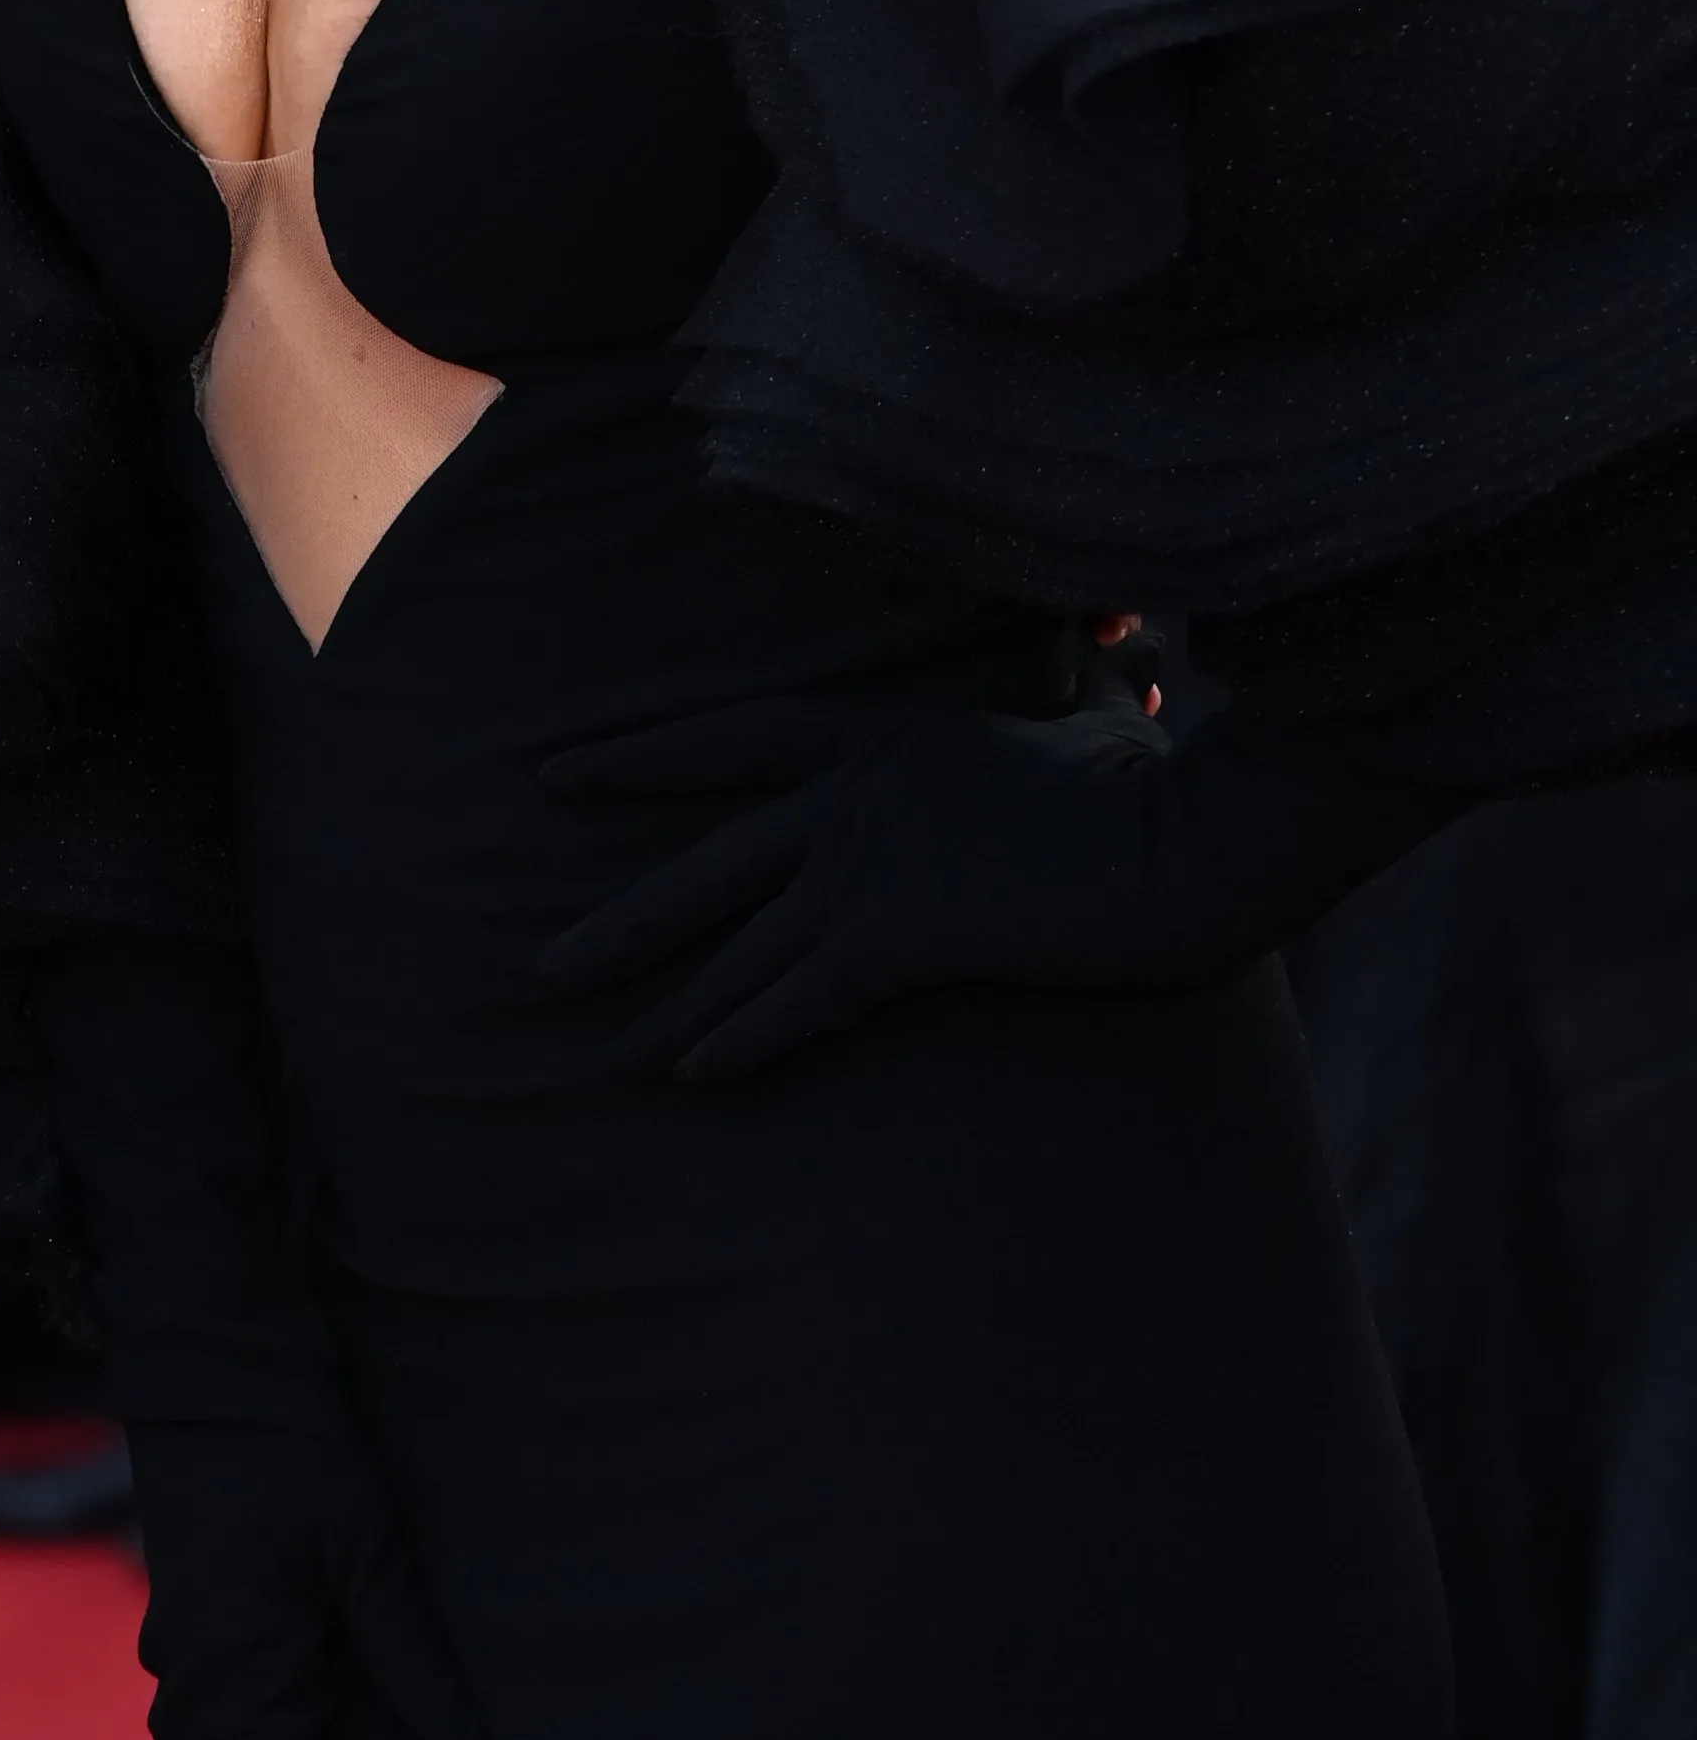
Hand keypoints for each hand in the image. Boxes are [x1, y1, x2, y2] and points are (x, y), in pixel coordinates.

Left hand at [536, 682, 1430, 1082]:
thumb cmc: (1159, 790)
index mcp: (884, 733)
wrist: (1199, 839)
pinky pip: (799, 997)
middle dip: (626, 921)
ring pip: (740, 943)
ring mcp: (873, 859)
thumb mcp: (1090, 723)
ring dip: (666, 1004)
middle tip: (541, 964)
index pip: (730, 738)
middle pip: (709, 861)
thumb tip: (1122, 665)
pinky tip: (688, 1074)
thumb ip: (1072, 695)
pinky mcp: (900, 929)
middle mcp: (857, 792)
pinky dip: (742, 1036)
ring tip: (595, 1052)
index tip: (553, 773)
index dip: (639, 757)